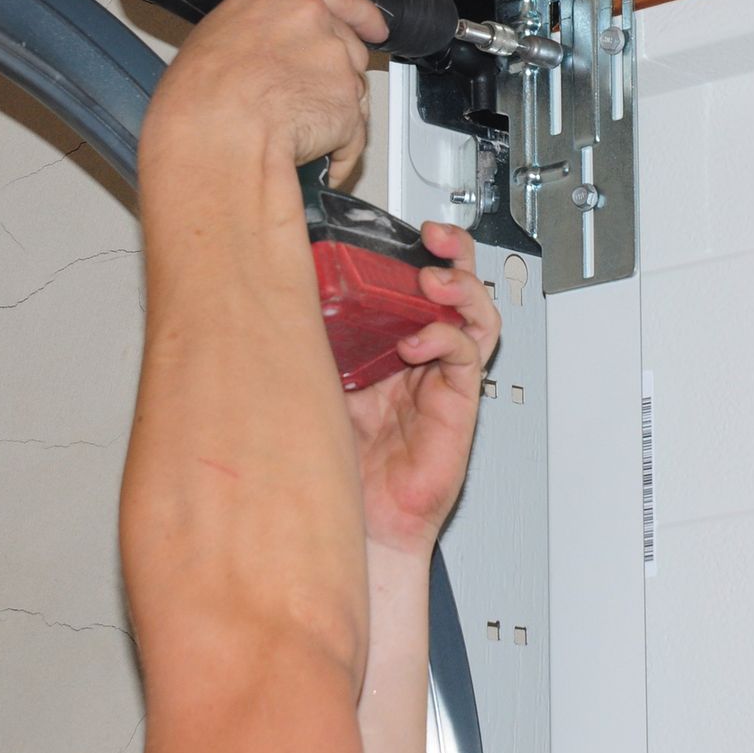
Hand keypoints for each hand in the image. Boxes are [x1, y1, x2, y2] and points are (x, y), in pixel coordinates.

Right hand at [140, 0, 387, 184]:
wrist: (217, 132)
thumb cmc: (199, 93)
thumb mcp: (217, 36)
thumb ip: (260, 32)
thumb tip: (263, 54)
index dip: (359, 14)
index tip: (374, 26)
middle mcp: (313, 19)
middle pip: (345, 45)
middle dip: (333, 73)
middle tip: (301, 98)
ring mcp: (336, 61)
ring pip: (352, 87)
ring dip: (333, 109)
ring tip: (294, 131)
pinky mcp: (348, 104)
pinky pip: (352, 131)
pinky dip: (338, 148)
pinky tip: (317, 157)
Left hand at [346, 223, 500, 557]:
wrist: (357, 523)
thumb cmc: (335, 462)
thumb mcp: (316, 382)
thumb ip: (314, 341)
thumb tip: (278, 289)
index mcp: (384, 342)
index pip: (411, 282)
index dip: (413, 251)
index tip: (396, 229)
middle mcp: (419, 355)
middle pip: (455, 288)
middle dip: (454, 254)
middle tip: (436, 239)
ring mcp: (441, 378)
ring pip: (475, 315)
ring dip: (461, 289)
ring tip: (437, 280)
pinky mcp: (456, 404)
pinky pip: (465, 358)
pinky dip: (447, 339)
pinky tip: (420, 341)